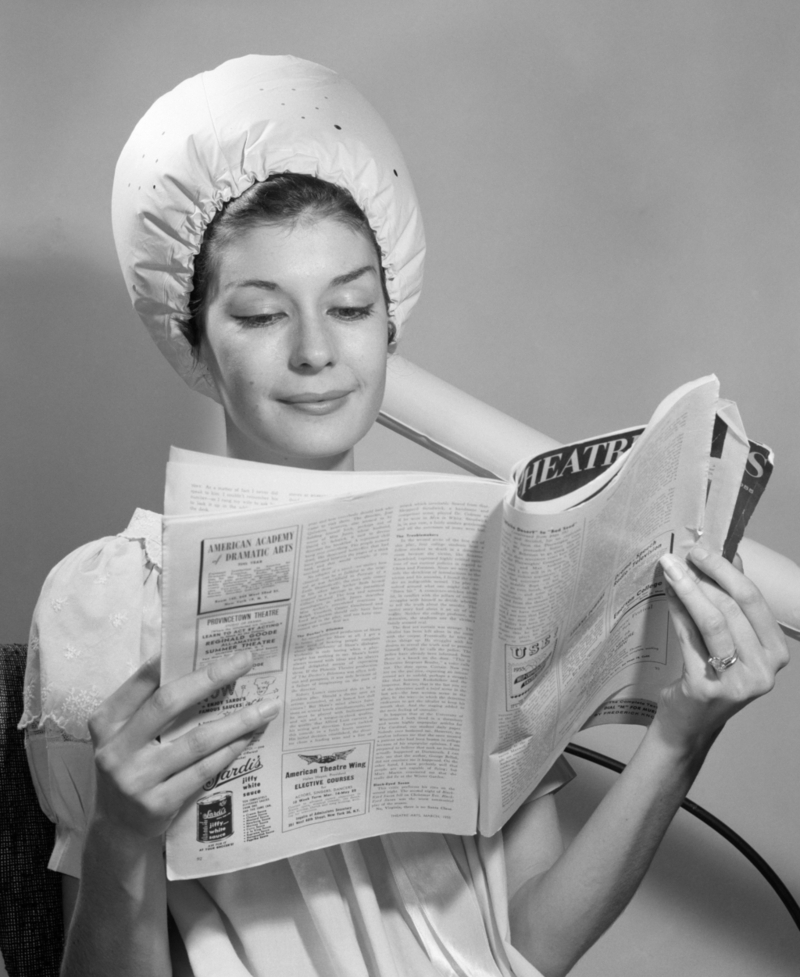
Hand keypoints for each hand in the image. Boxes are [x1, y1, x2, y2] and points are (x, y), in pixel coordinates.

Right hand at [88, 651, 278, 838]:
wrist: (116, 826)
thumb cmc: (130, 764)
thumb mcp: (124, 733)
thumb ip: (148, 702)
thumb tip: (193, 661)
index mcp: (106, 721)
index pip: (143, 681)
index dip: (174, 658)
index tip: (210, 640)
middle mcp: (116, 748)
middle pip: (169, 703)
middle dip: (211, 677)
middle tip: (246, 660)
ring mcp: (136, 778)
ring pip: (196, 740)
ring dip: (237, 720)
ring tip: (266, 706)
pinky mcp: (157, 803)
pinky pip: (203, 770)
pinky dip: (230, 750)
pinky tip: (250, 736)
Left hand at [656, 546, 788, 752]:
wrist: (690, 722)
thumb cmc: (712, 674)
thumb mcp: (732, 640)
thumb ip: (735, 603)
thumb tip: (730, 557)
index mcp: (776, 652)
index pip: (754, 600)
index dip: (726, 571)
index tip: (702, 550)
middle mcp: (764, 670)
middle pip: (732, 608)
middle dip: (704, 576)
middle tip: (680, 556)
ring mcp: (737, 682)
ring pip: (712, 621)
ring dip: (688, 589)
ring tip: (670, 569)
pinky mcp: (707, 687)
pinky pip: (689, 637)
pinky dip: (677, 610)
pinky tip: (666, 594)